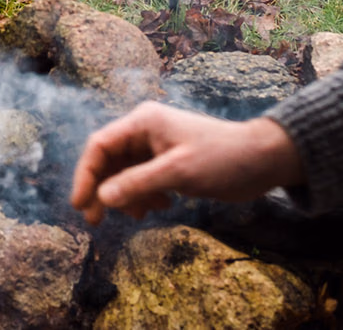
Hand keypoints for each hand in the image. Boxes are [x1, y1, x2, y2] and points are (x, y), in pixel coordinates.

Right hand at [70, 103, 304, 225]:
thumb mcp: (178, 172)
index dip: (86, 174)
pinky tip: (162, 207)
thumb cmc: (222, 158)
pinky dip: (144, 196)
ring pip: (124, 173)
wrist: (262, 160)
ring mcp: (157, 147)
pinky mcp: (169, 162)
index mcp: (143, 122)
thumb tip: (102, 197)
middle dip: (103, 190)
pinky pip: (143, 180)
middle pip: (108, 160)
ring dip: (126, 196)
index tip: (80, 204)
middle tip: (96, 222)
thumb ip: (138, 183)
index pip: (100, 144)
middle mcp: (145, 131)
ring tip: (141, 214)